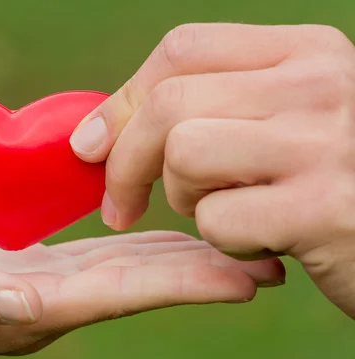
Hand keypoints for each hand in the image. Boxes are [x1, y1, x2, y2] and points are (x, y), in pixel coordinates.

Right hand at [0, 230, 282, 358]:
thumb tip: (17, 300)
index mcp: (22, 310)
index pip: (118, 294)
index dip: (182, 285)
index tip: (244, 278)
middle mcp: (40, 306)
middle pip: (135, 286)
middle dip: (199, 274)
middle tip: (263, 261)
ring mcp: (32, 291)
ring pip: (121, 273)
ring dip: (175, 262)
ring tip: (225, 247)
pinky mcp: (19, 272)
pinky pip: (90, 259)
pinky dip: (131, 250)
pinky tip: (154, 236)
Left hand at [69, 23, 354, 316]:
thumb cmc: (335, 179)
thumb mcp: (291, 119)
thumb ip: (219, 106)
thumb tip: (98, 132)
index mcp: (308, 52)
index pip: (182, 50)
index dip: (122, 101)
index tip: (92, 145)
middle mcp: (320, 84)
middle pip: (169, 104)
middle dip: (125, 162)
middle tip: (120, 205)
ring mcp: (323, 144)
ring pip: (184, 154)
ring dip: (185, 197)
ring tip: (226, 211)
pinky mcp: (323, 210)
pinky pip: (218, 218)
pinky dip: (223, 240)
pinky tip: (265, 243)